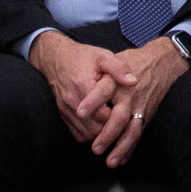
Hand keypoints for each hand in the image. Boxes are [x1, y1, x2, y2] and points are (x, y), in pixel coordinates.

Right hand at [29, 31, 123, 146]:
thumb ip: (119, 68)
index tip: (123, 110)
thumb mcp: (103, 56)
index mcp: (83, 86)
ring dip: (100, 132)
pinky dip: (89, 133)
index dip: (116, 116)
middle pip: (94, 129)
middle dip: (109, 127)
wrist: (56, 58)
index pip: (102, 115)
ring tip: (110, 122)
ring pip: (86, 135)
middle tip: (119, 119)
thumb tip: (133, 81)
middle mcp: (72, 101)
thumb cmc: (83, 57)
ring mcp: (65, 110)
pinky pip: (77, 134)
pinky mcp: (62, 115)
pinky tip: (99, 123)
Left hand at [88, 38, 190, 167]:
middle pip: (120, 117)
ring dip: (121, 148)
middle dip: (108, 135)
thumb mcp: (114, 59)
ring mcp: (140, 107)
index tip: (80, 113)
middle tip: (95, 149)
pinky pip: (139, 133)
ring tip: (110, 162)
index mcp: (118, 81)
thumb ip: (98, 75)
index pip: (104, 90)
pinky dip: (131, 148)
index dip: (93, 101)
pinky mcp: (146, 115)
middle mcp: (130, 96)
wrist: (162, 63)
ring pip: (132, 130)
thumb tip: (80, 86)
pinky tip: (122, 159)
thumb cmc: (132, 63)